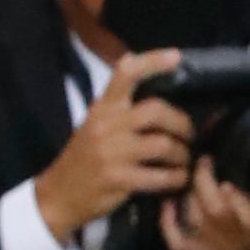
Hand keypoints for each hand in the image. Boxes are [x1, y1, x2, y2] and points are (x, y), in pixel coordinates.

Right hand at [32, 54, 195, 242]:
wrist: (59, 193)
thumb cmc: (85, 158)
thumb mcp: (96, 125)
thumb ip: (122, 112)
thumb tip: (161, 103)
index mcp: (102, 107)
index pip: (126, 73)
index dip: (153, 62)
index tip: (177, 57)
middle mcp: (107, 124)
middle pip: (156, 111)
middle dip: (182, 123)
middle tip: (189, 136)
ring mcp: (112, 152)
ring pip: (163, 144)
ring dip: (182, 154)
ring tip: (184, 161)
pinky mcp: (119, 179)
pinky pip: (160, 176)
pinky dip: (177, 178)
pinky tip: (179, 179)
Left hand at [163, 156, 249, 249]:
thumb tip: (233, 151)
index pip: (246, 209)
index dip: (233, 191)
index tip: (224, 168)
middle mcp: (238, 239)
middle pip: (216, 211)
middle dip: (204, 181)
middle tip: (202, 162)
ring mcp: (218, 249)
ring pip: (195, 220)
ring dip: (187, 194)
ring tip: (188, 177)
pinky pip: (179, 241)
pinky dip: (168, 222)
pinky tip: (168, 203)